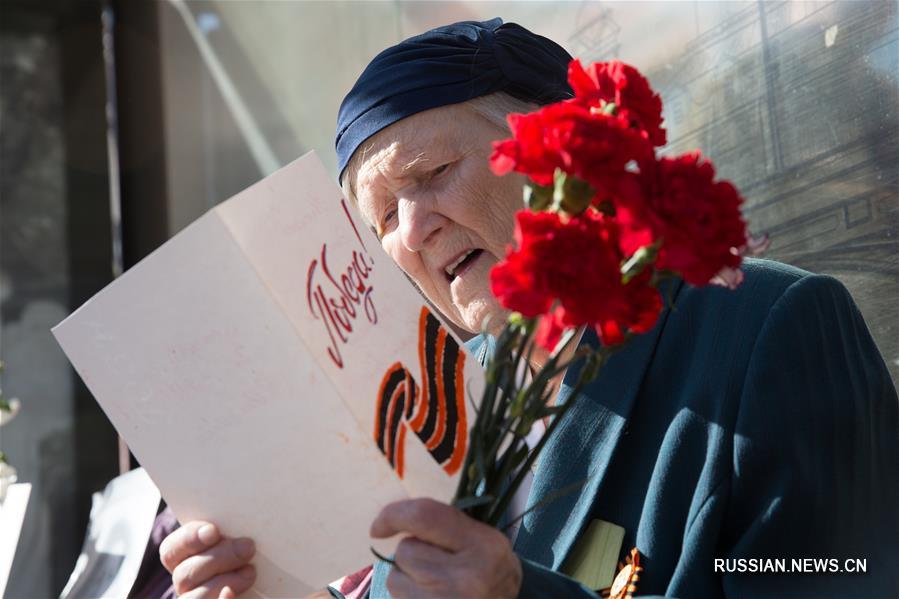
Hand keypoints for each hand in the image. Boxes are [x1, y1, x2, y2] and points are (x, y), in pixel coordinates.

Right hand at [159, 521, 255, 597]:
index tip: (212, 531)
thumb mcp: (241, 536)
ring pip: (193, 598)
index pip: (171, 550)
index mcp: (187, 561)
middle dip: (217, 558)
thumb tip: (218, 530)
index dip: (188, 538)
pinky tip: (230, 594)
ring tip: (249, 572)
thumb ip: (229, 532)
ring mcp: (198, 598)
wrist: (267, 585)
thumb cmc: (251, 553)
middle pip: (184, 574)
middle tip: (247, 548)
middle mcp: (188, 584)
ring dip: (222, 582)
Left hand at [371, 498, 521, 597]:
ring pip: (395, 578)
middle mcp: (466, 578)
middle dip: (412, 550)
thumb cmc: (491, 568)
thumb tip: (394, 519)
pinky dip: (408, 594)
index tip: (379, 525)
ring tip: (433, 582)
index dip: (394, 515)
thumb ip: (445, 523)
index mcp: (483, 546)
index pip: (424, 518)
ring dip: (406, 575)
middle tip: (436, 560)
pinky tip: (431, 597)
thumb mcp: (483, 537)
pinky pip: (399, 597)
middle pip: (406, 551)